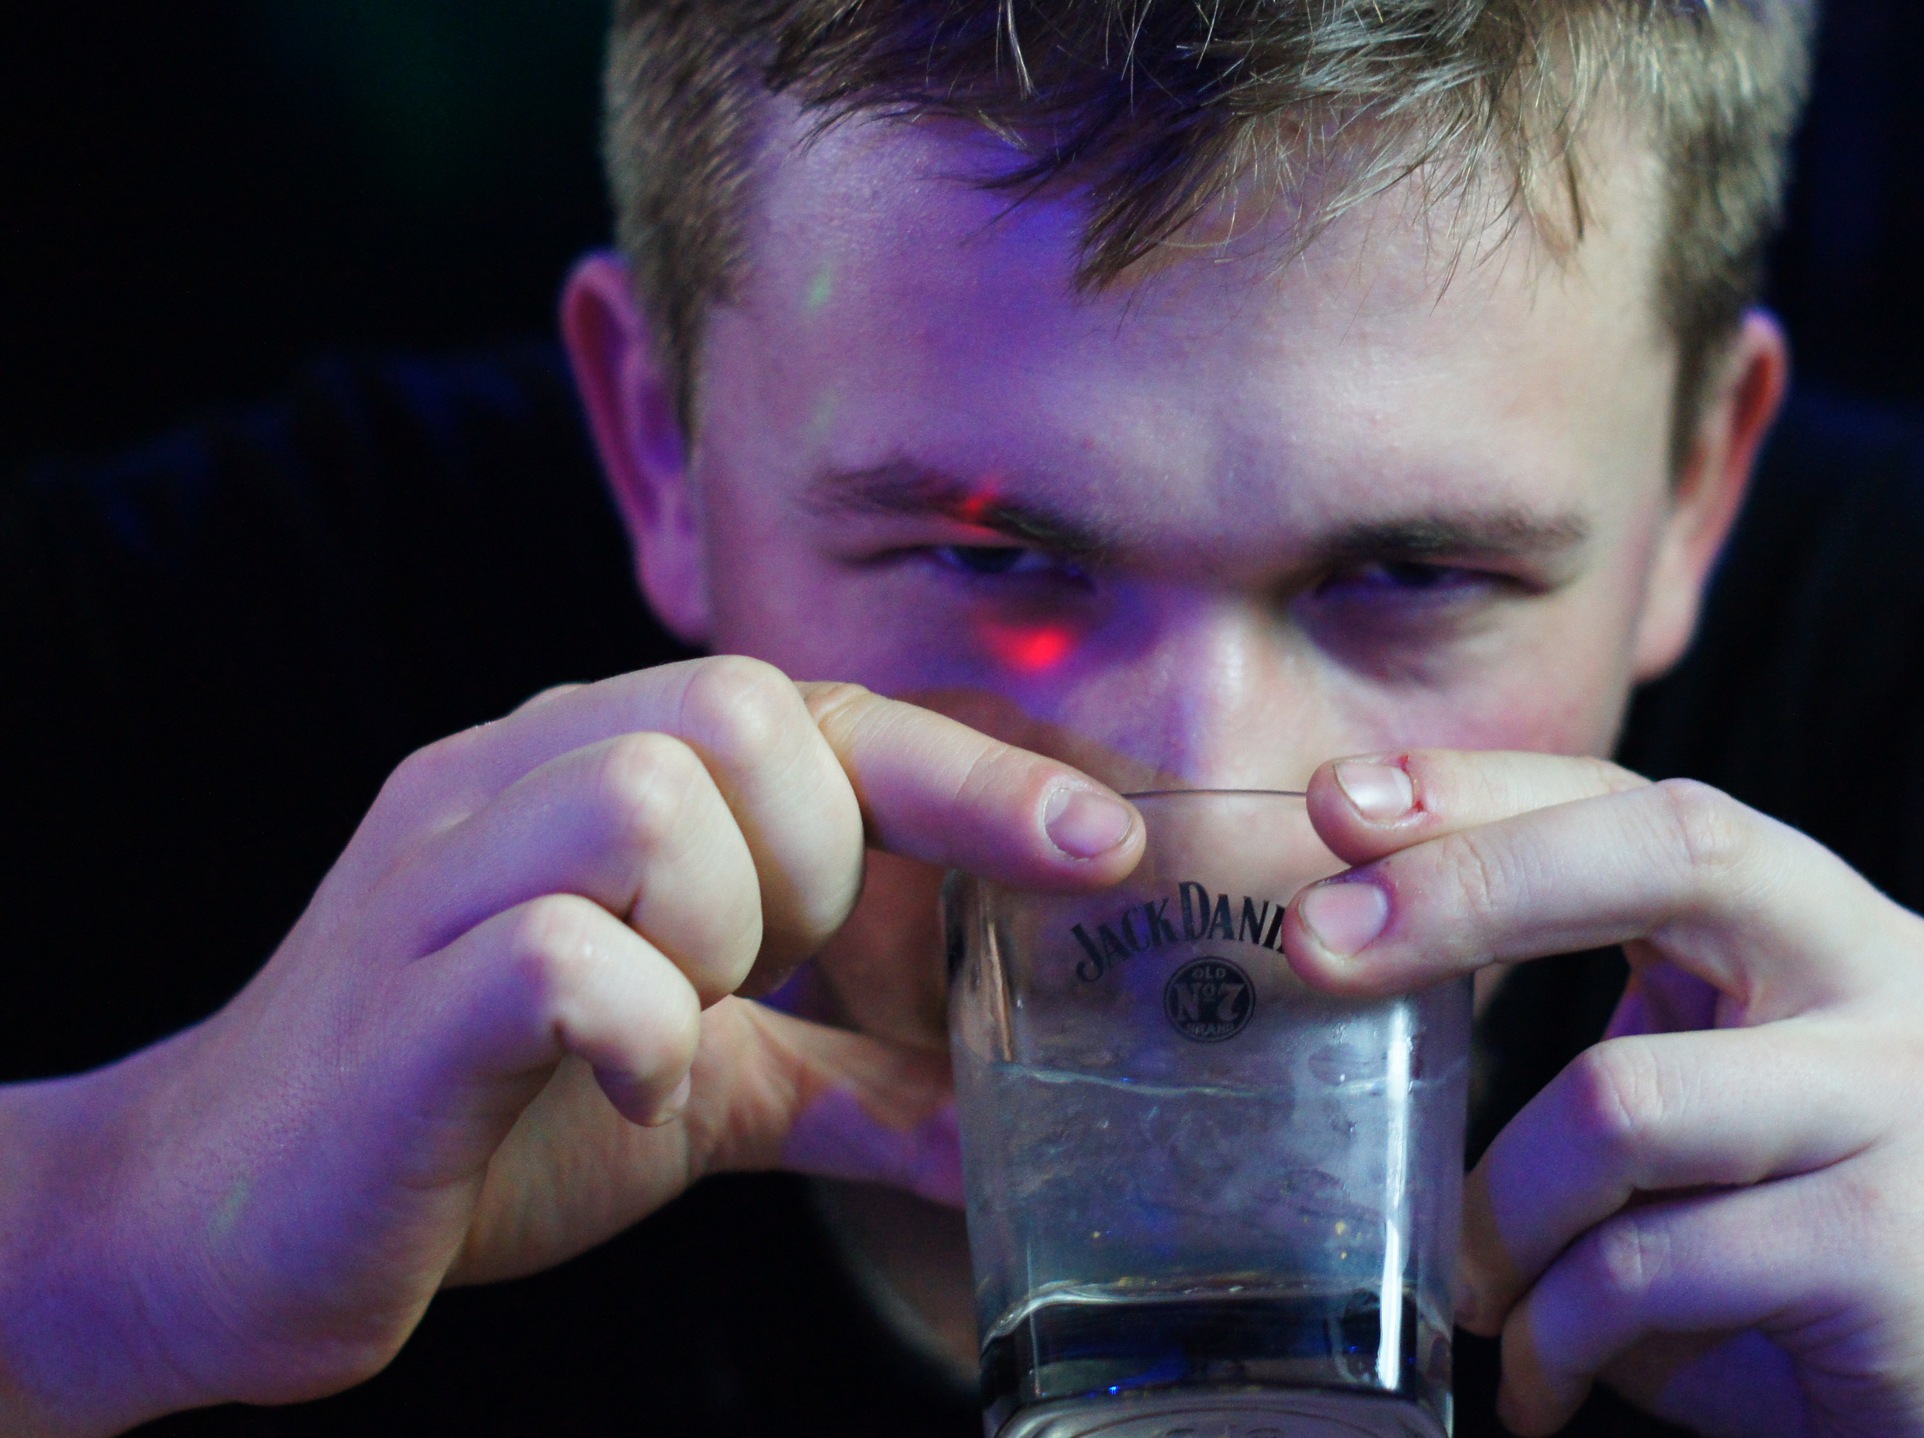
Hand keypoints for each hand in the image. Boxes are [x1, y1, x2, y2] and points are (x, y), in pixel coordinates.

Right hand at [0, 658, 1140, 1435]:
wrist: (216, 1227)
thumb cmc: (475, 1124)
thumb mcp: (694, 1087)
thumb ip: (840, 1081)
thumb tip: (1002, 1119)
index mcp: (580, 774)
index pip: (803, 710)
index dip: (964, 770)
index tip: (1104, 846)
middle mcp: (506, 787)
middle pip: (730, 711)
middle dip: (812, 853)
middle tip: (762, 971)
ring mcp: (436, 884)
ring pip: (643, 796)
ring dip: (719, 921)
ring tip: (682, 1016)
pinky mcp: (398, 1008)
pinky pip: (551, 951)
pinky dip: (638, 1022)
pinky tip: (630, 1083)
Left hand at [1285, 752, 1923, 1437]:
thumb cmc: (1821, 1269)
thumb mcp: (1710, 1128)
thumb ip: (1604, 1055)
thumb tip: (1370, 999)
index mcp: (1827, 929)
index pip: (1648, 806)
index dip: (1491, 792)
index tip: (1338, 804)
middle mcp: (1887, 978)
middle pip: (1667, 857)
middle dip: (1469, 887)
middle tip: (1317, 948)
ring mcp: (1909, 1101)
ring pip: (1621, 1100)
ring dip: (1499, 1216)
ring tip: (1476, 1297)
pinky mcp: (1899, 1242)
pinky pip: (1652, 1261)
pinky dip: (1559, 1334)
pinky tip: (1547, 1383)